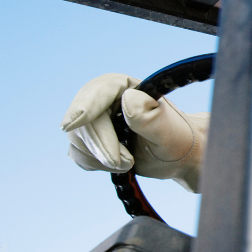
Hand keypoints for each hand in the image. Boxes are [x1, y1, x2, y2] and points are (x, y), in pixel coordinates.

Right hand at [61, 73, 208, 191]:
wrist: (178, 155)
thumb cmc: (178, 138)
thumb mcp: (168, 130)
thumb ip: (148, 116)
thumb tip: (127, 98)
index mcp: (128, 87)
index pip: (101, 90)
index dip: (85, 105)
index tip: (73, 125)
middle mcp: (107, 100)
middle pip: (84, 119)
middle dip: (101, 144)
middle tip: (127, 162)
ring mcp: (96, 119)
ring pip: (78, 138)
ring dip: (101, 157)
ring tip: (130, 162)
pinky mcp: (90, 139)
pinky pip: (78, 153)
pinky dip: (96, 163)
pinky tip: (119, 163)